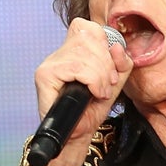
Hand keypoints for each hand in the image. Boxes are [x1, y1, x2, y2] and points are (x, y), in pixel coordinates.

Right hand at [31, 19, 134, 165]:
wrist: (79, 136)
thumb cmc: (92, 110)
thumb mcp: (115, 83)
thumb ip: (121, 64)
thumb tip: (117, 47)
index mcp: (73, 51)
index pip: (89, 28)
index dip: (105, 45)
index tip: (110, 72)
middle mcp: (58, 54)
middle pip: (89, 37)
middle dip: (106, 64)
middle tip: (107, 85)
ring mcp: (50, 64)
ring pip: (84, 53)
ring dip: (100, 76)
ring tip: (100, 92)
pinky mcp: (45, 75)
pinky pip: (77, 67)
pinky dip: (93, 81)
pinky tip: (94, 93)